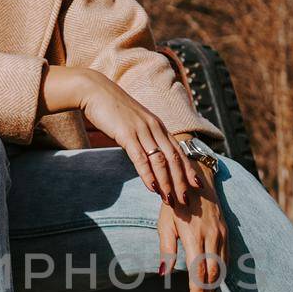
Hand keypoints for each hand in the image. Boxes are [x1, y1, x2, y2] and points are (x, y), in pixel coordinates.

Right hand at [77, 71, 205, 207]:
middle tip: (186, 201)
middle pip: (174, 159)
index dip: (189, 170)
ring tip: (170, 200)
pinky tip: (152, 187)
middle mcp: (154, 127)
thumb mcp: (133, 123)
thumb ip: (143, 136)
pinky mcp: (126, 134)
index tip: (197, 186)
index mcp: (158, 125)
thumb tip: (147, 153)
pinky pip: (141, 157)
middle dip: (181, 181)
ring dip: (167, 182)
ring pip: (160, 160)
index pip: (179, 151)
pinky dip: (148, 174)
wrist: (94, 90)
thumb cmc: (112, 108)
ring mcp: (141, 130)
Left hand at [157, 177, 228, 291]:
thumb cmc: (175, 203)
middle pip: (213, 275)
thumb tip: (163, 274)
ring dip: (214, 286)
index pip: (198, 273)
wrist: (197, 180)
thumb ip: (166, 249)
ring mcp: (222, 235)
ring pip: (221, 268)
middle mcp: (212, 237)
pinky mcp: (226, 233)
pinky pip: (226, 258)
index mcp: (194, 237)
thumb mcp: (165, 224)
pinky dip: (220, 273)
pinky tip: (213, 282)